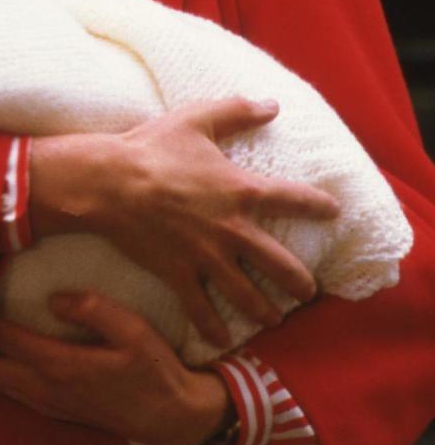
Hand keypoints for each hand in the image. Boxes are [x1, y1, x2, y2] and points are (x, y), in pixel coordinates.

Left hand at [0, 292, 232, 444]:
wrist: (173, 417)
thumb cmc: (155, 369)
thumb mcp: (135, 331)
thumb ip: (94, 310)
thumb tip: (55, 298)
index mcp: (59, 365)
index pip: (1, 336)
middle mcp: (42, 387)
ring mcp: (43, 401)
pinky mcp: (49, 405)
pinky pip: (2, 385)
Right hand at [28, 96, 339, 346]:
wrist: (110, 183)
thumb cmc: (153, 147)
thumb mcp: (197, 119)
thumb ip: (237, 111)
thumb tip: (273, 105)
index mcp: (241, 190)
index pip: (293, 200)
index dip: (318, 206)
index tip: (334, 212)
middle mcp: (232, 229)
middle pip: (280, 264)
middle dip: (299, 282)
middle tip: (309, 291)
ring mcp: (207, 256)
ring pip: (247, 294)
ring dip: (265, 310)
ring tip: (275, 319)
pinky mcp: (179, 273)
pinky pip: (200, 308)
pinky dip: (212, 327)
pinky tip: (221, 339)